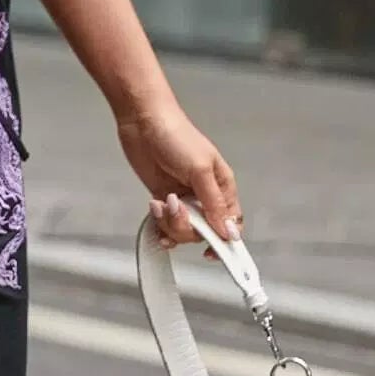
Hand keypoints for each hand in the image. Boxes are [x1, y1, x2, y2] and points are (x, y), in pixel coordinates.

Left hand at [117, 105, 242, 255]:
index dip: (225, 241)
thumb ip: (214, 203)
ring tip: (160, 204)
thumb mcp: (200, 170)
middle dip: (187, 228)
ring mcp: (183, 198)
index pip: (231, 222)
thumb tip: (228, 232)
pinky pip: (165, 223)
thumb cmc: (177, 137)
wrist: (143, 122)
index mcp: (222, 186)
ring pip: (183, 229)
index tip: (212, 253)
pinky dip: (159, 221)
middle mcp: (205, 195)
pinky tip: (154, 207)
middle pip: (204, 231)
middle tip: (175, 209)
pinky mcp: (164, 198)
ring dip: (169, 223)